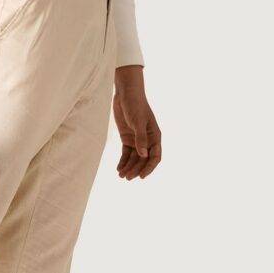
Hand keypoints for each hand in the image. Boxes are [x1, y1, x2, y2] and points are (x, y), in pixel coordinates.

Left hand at [113, 65, 161, 179]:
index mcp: (155, 136)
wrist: (125, 94)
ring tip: (121, 176)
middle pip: (143, 160)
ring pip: (134, 158)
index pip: (155, 156)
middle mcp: (147, 140)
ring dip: (128, 167)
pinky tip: (118, 169)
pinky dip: (123, 161)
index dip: (149, 167)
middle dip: (136, 169)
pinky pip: (126, 153)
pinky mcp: (127, 138)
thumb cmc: (136, 105)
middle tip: (127, 178)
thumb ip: (140, 138)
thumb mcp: (139, 122)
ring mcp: (137, 139)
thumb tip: (143, 155)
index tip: (141, 176)